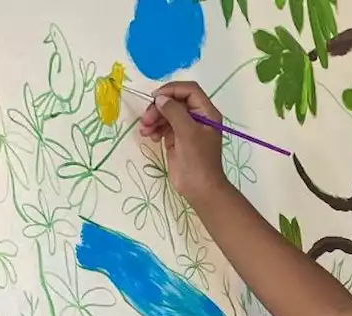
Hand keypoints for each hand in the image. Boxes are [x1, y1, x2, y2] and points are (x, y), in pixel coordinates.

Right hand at [138, 81, 226, 202]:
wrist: (199, 188)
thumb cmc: (198, 161)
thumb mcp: (187, 133)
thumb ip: (174, 112)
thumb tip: (160, 98)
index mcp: (206, 112)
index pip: (189, 90)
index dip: (172, 90)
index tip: (156, 97)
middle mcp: (197, 117)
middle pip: (175, 101)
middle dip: (159, 107)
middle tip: (146, 119)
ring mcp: (186, 128)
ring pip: (167, 113)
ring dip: (154, 118)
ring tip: (145, 130)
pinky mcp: (176, 138)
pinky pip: (163, 126)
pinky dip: (155, 128)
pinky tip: (150, 136)